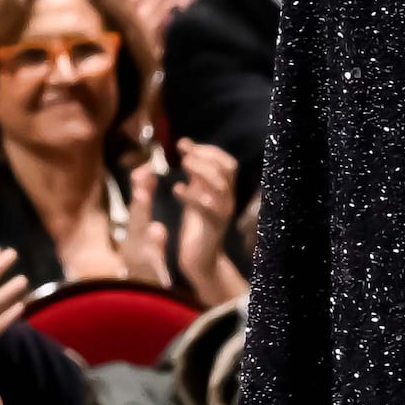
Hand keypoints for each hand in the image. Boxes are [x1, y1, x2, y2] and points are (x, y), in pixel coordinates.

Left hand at [161, 144, 242, 300]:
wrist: (201, 259)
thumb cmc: (197, 225)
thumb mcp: (196, 193)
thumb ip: (195, 173)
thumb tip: (186, 145)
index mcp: (224, 190)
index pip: (227, 163)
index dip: (209, 150)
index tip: (185, 144)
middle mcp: (228, 199)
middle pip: (227, 169)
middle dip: (205, 157)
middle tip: (183, 155)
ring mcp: (222, 213)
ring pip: (220, 186)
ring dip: (201, 171)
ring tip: (182, 165)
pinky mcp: (213, 227)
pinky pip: (208, 208)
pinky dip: (193, 195)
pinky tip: (177, 189)